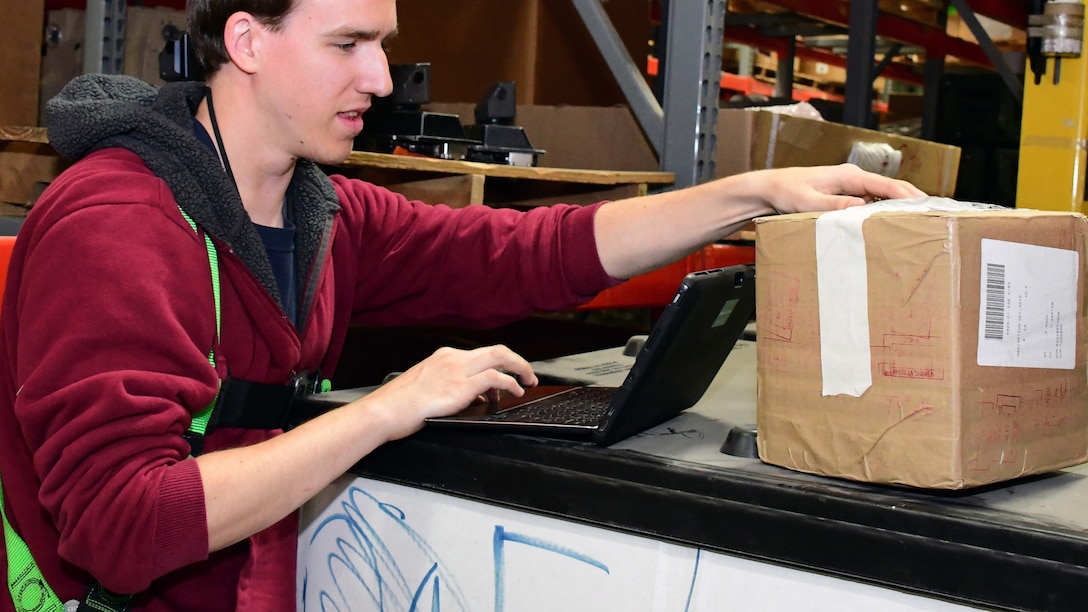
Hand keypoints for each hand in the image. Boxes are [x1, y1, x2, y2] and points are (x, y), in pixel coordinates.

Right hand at [362, 344, 538, 439]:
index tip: (509, 377)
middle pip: (496, 350)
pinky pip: (495, 378)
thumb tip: (476, 398)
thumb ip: (452, 388)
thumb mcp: (428, 387)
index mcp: (445, 356)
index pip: (480, 354)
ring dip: (520, 368)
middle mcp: (453, 358)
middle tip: (528, 376)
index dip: (500, 364)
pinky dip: (510, 383)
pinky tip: (515, 392)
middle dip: (517, 361)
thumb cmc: (400, 405)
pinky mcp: (460, 386)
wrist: (385, 410)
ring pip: (500, 357)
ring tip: (527, 383)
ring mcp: (457, 370)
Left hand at [750, 163, 926, 213]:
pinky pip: (869, 202)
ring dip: (898, 207)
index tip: (928, 209)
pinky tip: (888, 224)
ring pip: (882, 196)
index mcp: (849, 176)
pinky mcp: (843, 195)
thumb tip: (860, 207)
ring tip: (917, 224)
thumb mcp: (808, 201)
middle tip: (932, 218)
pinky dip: (882, 211)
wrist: (768, 189)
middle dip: (912, 202)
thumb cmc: (785, 192)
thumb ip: (834, 205)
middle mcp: (853, 178)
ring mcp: (849, 186)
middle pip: (891, 189)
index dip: (910, 197)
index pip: (888, 185)